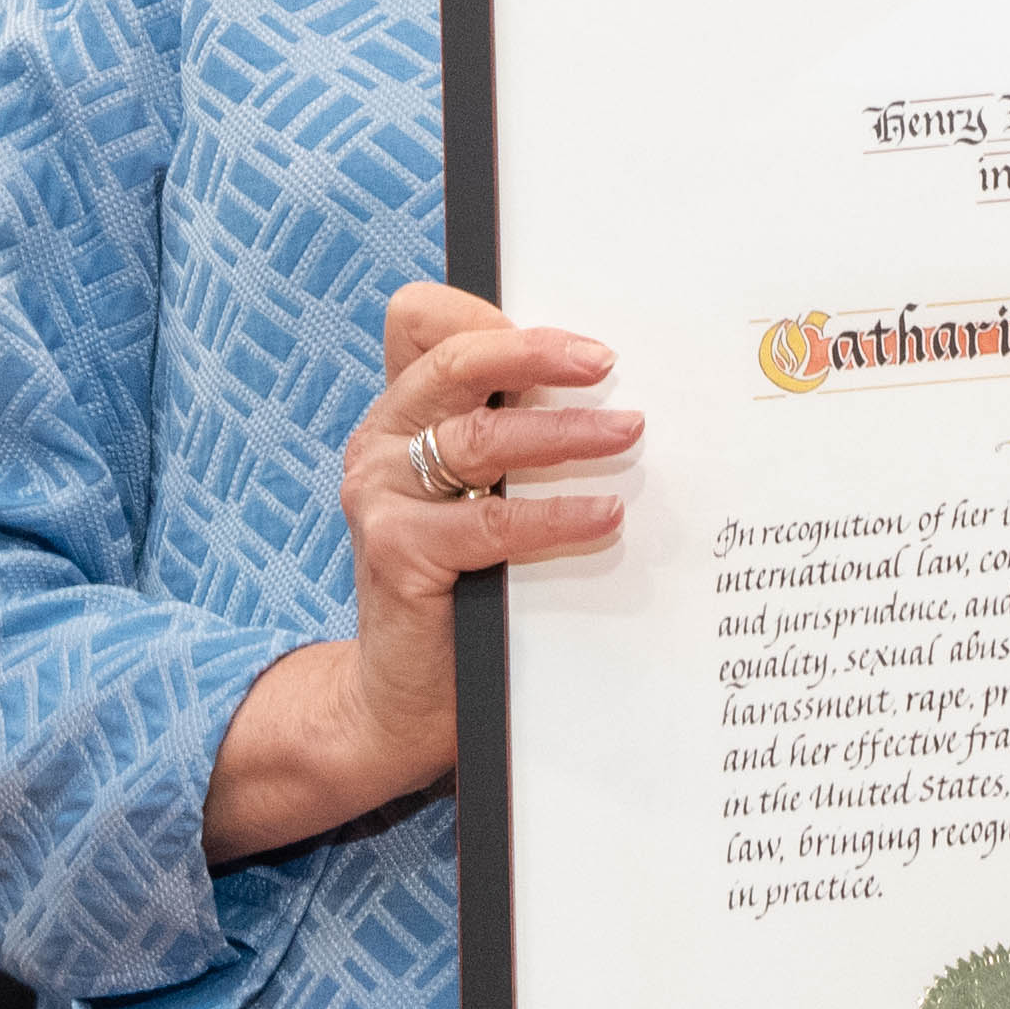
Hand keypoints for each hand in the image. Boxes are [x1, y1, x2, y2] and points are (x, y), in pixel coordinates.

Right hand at [200, 282, 637, 861]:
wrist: (402, 697)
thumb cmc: (462, 589)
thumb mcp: (483, 498)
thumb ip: (516, 440)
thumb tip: (616, 394)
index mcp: (401, 412)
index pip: (420, 322)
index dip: (487, 312)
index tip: (576, 337)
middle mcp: (379, 441)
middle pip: (452, 361)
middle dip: (535, 352)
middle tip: (609, 365)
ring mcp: (379, 495)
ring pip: (479, 436)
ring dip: (564, 432)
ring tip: (629, 433)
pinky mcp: (395, 551)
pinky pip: (489, 521)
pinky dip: (554, 516)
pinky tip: (605, 518)